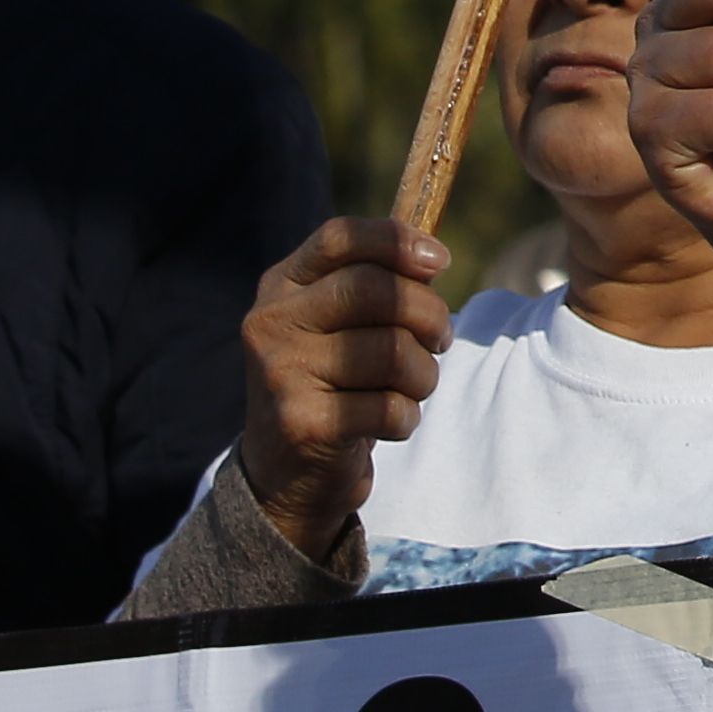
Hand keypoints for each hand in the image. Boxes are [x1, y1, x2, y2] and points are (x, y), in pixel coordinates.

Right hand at [238, 215, 451, 565]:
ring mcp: (281, 374)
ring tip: (411, 388)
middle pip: (377, 291)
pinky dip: (407, 417)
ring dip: (423, 374)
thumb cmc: (333, 383)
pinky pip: (390, 406)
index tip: (440, 261)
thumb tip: (432, 256)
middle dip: (429, 314)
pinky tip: (391, 423)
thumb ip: (377, 282)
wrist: (285, 474)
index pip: (339, 237)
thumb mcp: (339, 323)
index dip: (396, 241)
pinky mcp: (302, 424)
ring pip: (393, 351)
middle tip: (440, 339)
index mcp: (281, 287)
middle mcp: (272, 324)